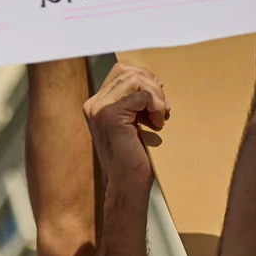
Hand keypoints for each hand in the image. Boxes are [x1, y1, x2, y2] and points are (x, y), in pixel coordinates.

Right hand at [84, 64, 169, 195]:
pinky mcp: (112, 115)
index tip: (157, 96)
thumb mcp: (131, 124)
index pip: (119, 72)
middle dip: (150, 84)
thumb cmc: (132, 159)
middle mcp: (93, 104)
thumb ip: (133, 103)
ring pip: (134, 80)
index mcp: (96, 105)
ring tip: (161, 114)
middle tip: (162, 106)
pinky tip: (158, 122)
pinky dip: (156, 105)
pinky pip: (142, 95)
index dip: (143, 78)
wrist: (126, 184)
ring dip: (155, 95)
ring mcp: (100, 109)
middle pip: (126, 71)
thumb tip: (153, 80)